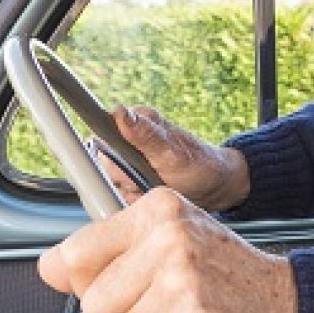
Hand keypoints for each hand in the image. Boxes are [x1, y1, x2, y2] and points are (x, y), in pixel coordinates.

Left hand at [38, 187, 298, 312]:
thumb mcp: (174, 241)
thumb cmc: (230, 277)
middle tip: (169, 308)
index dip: (91, 283)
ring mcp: (183, 282)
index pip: (77, 253)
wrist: (290, 304)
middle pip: (96, 305)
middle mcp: (170, 239)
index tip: (124, 287)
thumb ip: (113, 250)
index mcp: (160, 211)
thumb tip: (49, 267)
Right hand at [103, 105, 248, 210]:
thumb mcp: (172, 151)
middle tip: (151, 178)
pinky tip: (152, 194)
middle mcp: (126, 139)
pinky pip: (118, 195)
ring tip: (155, 185)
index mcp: (135, 122)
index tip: (132, 169)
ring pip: (109, 183)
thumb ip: (145, 134)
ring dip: (131, 191)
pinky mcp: (129, 179)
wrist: (214, 185)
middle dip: (126, 179)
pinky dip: (134, 200)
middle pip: (103, 165)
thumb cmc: (198, 164)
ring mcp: (127, 161)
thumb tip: (121, 112)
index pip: (100, 136)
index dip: (111, 158)